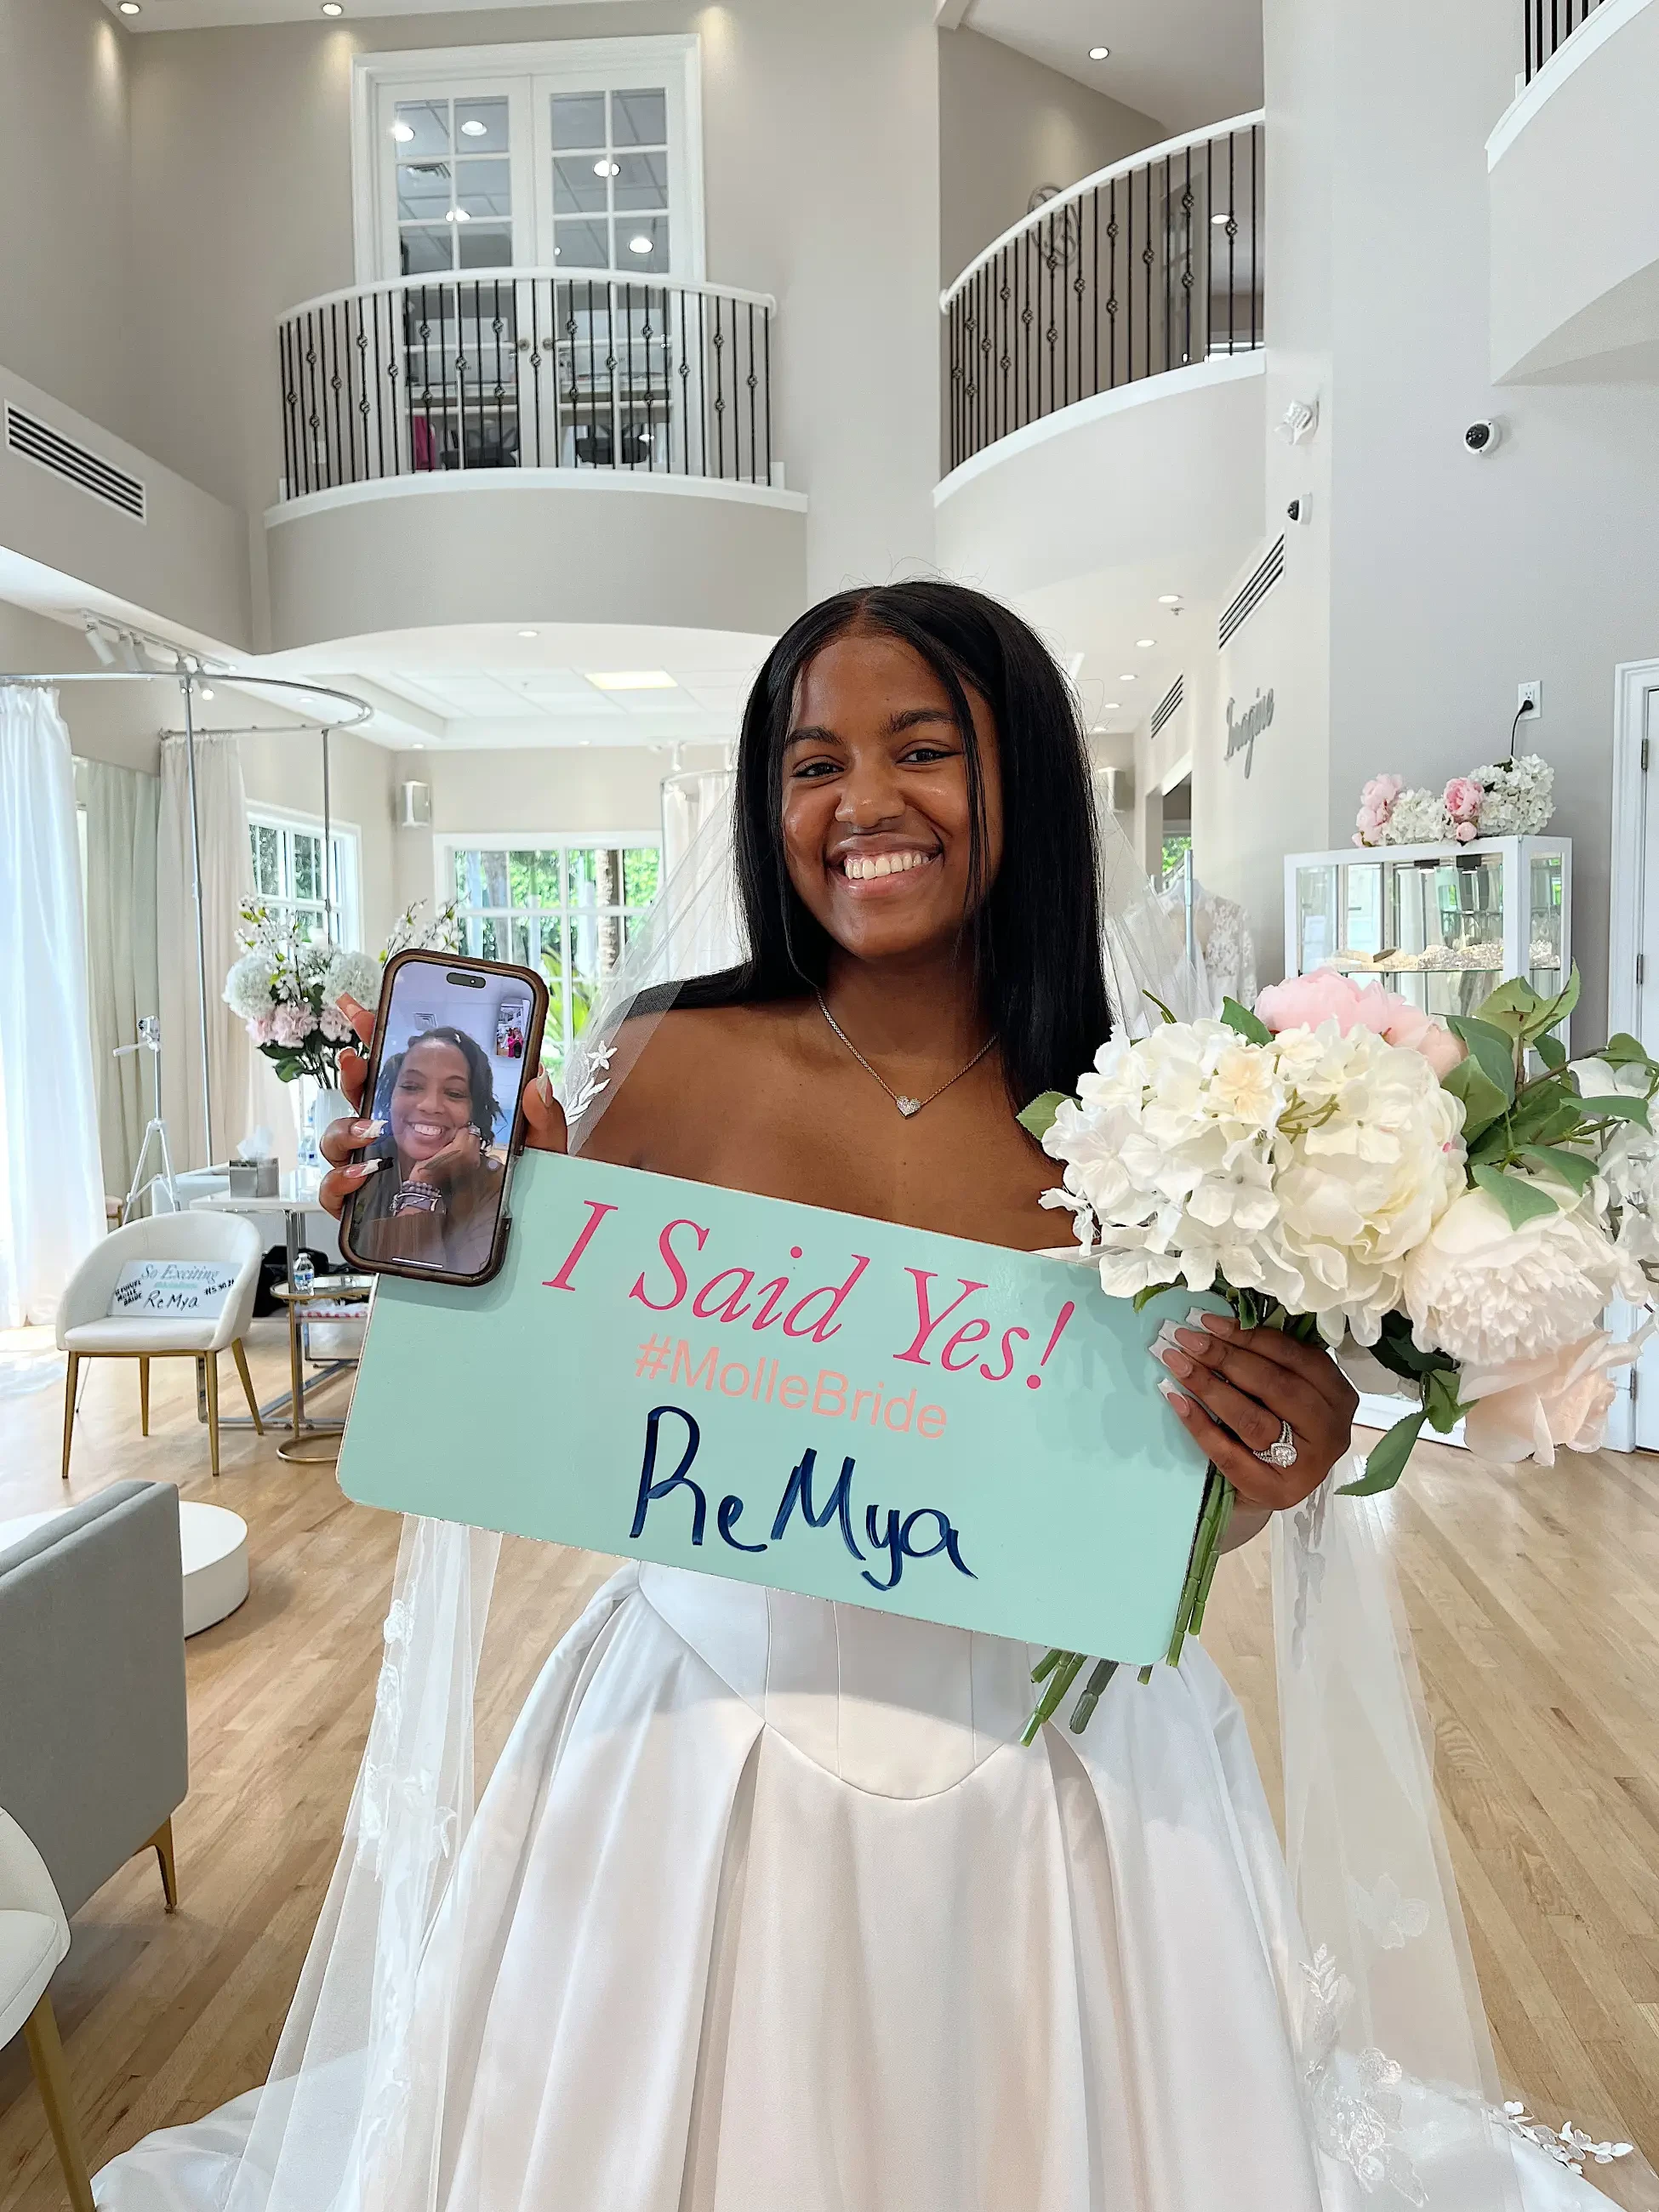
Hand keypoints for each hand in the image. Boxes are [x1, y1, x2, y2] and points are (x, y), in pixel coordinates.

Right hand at [318, 999, 568, 1220]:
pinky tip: (360, 1178)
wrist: (514, 1249)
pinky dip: (339, 1183)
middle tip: (356, 1059)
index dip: (375, 1035)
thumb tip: (538, 1079)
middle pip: (358, 1098)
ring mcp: (380, 1173)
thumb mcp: (539, 1153)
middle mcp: (398, 1138)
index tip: (362, 1008)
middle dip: (350, 1075)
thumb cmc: (521, 1196)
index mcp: (430, 1114)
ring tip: (372, 1132)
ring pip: (339, 1142)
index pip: (396, 1068)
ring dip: (345, 1130)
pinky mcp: (370, 1212)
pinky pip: (338, 1193)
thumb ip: (542, 1117)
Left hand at [1154, 1314, 1358, 1509]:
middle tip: (1185, 1339)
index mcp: (1338, 1396)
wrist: (1265, 1490)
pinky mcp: (1275, 1492)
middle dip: (1224, 1357)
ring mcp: (1306, 1466)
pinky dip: (1200, 1425)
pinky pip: (1230, 1455)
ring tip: (1176, 1363)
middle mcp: (1330, 1431)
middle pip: (1273, 1385)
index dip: (1249, 1335)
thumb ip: (1267, 1363)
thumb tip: (1214, 1326)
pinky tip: (1178, 1401)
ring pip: (1252, 1419)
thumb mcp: (1285, 1394)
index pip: (1294, 1356)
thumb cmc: (1275, 1429)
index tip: (1207, 1322)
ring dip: (1209, 1386)